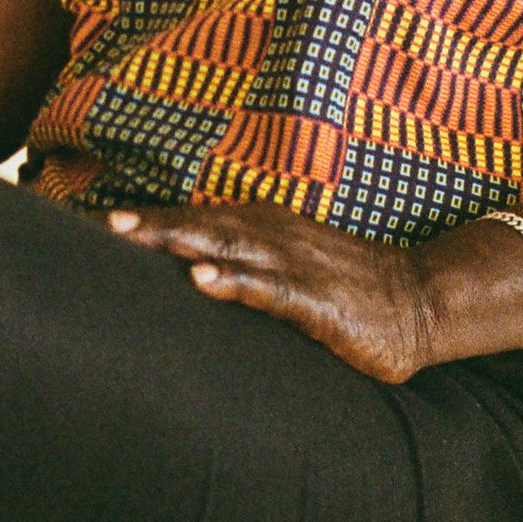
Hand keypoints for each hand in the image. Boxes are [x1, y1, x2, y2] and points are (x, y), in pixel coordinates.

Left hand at [107, 202, 438, 382]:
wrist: (419, 298)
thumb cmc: (348, 285)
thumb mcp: (291, 266)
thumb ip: (246, 260)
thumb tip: (189, 266)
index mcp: (266, 227)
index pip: (199, 219)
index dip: (153, 219)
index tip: (102, 222)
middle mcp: (276, 237)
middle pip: (204, 226)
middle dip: (154, 225)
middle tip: (106, 224)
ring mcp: (297, 265)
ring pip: (229, 247)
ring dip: (181, 242)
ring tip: (137, 240)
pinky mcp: (318, 302)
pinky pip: (271, 289)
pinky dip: (236, 282)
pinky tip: (204, 282)